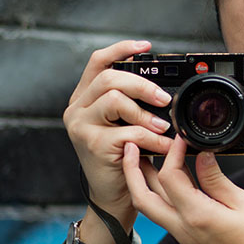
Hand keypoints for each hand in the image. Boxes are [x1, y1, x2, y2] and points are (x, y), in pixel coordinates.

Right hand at [63, 40, 173, 223]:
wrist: (115, 197)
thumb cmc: (126, 159)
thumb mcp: (128, 125)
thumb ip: (135, 104)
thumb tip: (164, 89)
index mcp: (86, 98)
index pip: (98, 61)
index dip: (121, 49)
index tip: (146, 47)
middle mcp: (77, 109)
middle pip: (108, 78)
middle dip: (143, 85)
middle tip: (166, 100)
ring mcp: (81, 126)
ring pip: (114, 100)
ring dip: (146, 112)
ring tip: (163, 127)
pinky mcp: (92, 145)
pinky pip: (128, 132)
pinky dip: (152, 139)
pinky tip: (164, 146)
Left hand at [122, 136, 243, 243]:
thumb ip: (217, 180)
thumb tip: (202, 156)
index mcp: (198, 216)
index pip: (170, 177)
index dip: (173, 153)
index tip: (182, 139)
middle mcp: (184, 229)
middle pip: (142, 197)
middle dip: (132, 170)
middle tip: (133, 146)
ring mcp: (183, 237)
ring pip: (150, 207)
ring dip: (142, 183)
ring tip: (144, 159)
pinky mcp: (188, 241)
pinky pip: (165, 215)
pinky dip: (159, 195)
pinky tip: (171, 182)